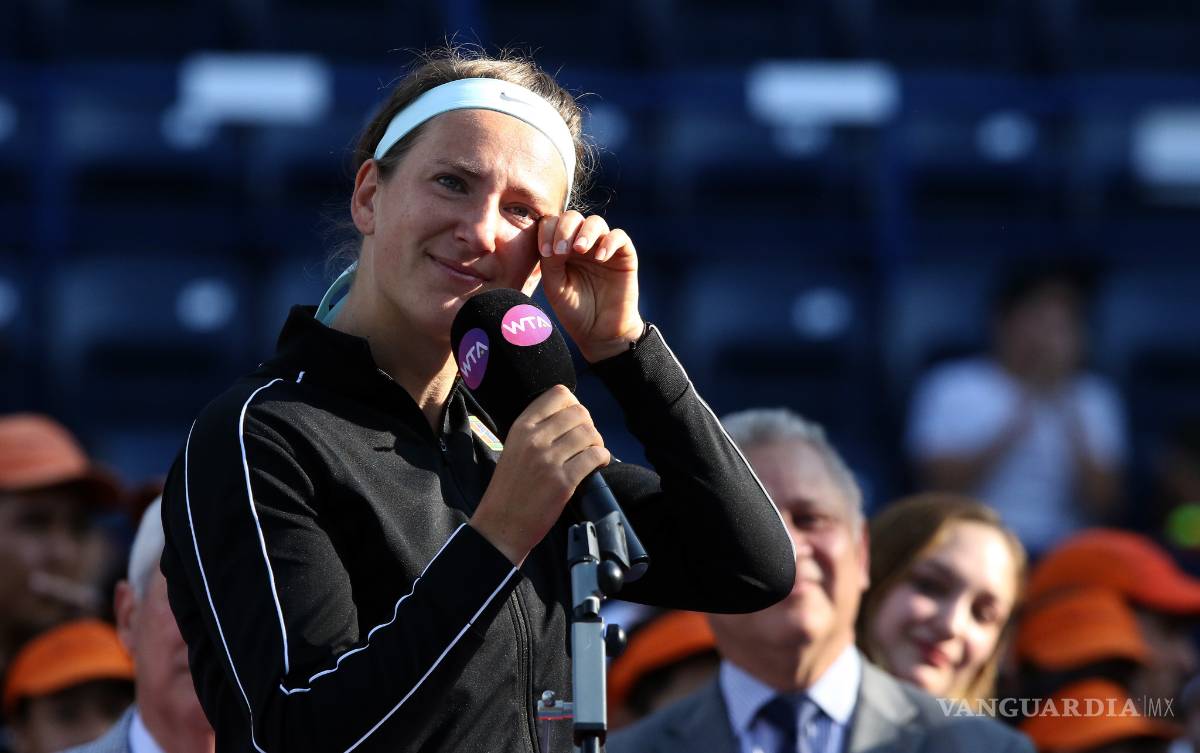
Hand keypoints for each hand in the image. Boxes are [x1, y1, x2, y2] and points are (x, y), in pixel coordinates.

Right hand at [469, 385, 610, 565]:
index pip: (558, 394)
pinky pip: (595, 457)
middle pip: (579, 413)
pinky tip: (597, 465)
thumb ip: (537, 430)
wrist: (501, 524)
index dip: (574, 405)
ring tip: (592, 454)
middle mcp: (535, 439)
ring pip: (590, 434)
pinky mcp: (563, 482)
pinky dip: (603, 459)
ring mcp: (549, 460)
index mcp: (521, 427)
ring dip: (597, 443)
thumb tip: (569, 418)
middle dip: (589, 425)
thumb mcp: (514, 447)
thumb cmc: (509, 488)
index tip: (575, 421)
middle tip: (587, 441)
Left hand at [537, 211, 644, 361]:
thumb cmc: (575, 310)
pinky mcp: (624, 255)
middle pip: (573, 217)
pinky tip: (600, 258)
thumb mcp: (555, 287)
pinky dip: (609, 242)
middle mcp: (582, 243)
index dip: (547, 231)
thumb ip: (550, 263)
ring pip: (596, 222)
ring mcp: (603, 247)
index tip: (544, 252)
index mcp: (561, 248)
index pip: (552, 224)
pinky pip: (619, 237)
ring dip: (586, 231)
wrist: (600, 333)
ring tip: (580, 249)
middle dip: (564, 228)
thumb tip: (553, 241)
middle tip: (560, 250)